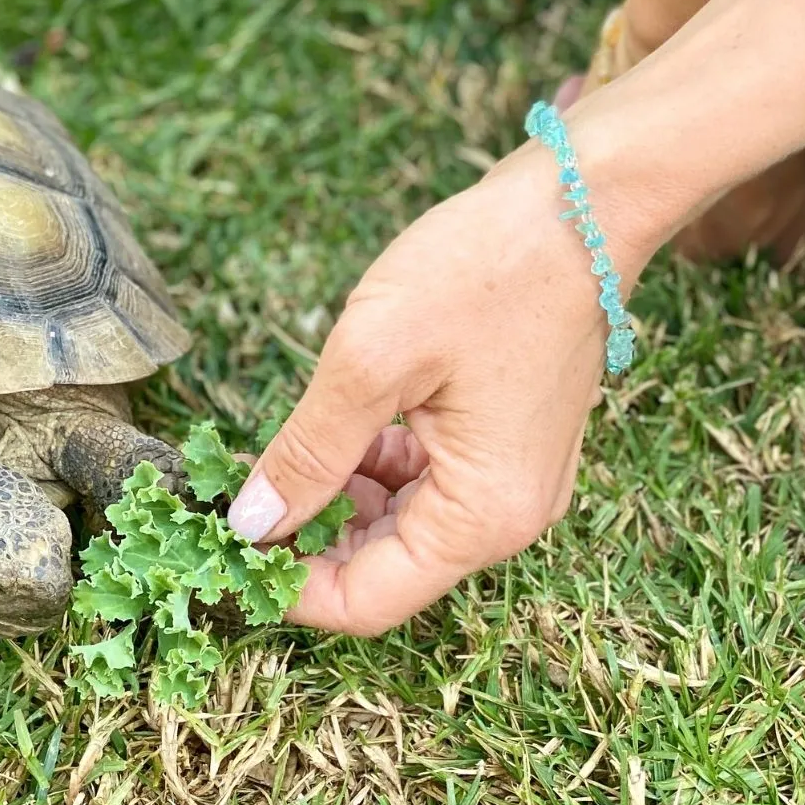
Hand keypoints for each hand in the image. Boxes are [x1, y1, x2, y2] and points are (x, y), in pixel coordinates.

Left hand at [226, 140, 657, 635]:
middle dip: (306, 538)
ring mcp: (511, 476)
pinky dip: (372, 462)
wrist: (579, 202)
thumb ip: (309, 450)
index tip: (226, 546)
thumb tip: (251, 521)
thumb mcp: (372, 360)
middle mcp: (506, 515)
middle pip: (384, 566)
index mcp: (481, 515)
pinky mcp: (504, 438)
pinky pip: (425, 478)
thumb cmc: (486, 270)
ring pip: (400, 520)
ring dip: (335, 497)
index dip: (289, 587)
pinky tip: (334, 424)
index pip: (368, 602)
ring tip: (276, 451)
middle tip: (236, 492)